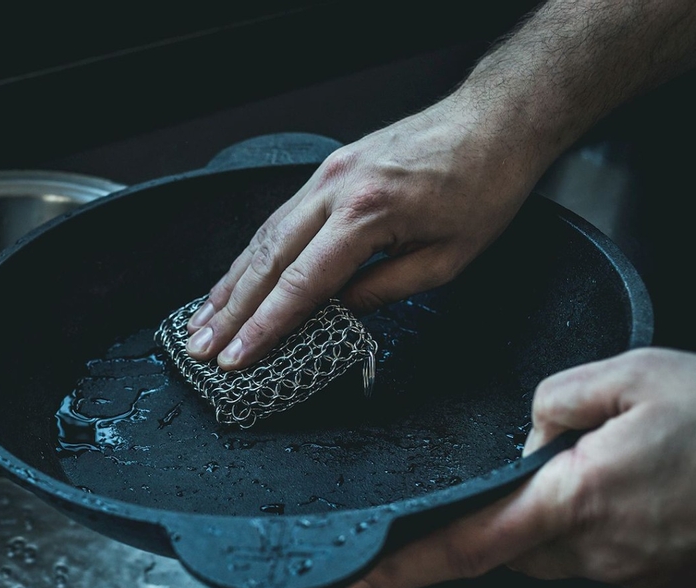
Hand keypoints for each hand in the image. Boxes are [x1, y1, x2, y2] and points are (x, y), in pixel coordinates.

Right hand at [185, 95, 543, 369]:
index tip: (236, 359)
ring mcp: (325, 175)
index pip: (301, 284)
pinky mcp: (326, 171)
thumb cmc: (484, 186)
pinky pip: (277, 219)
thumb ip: (384, 290)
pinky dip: (250, 255)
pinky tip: (233, 281)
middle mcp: (335, 189)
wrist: (494, 119)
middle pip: (267, 261)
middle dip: (230, 312)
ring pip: (262, 238)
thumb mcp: (447, 258)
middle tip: (200, 350)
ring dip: (229, 285)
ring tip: (201, 322)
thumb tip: (336, 317)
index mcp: (367, 212)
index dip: (265, 328)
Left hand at [348, 348, 695, 587]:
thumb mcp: (636, 376)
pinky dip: (587, 526)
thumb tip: (528, 426)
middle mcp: (597, 550)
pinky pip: (595, 556)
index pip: (465, 547)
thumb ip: (559, 398)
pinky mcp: (656, 579)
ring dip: (542, 520)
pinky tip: (624, 487)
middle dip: (487, 522)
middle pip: (504, 550)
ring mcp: (629, 572)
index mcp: (577, 501)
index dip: (404, 568)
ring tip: (589, 470)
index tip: (358, 581)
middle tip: (498, 483)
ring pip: (550, 554)